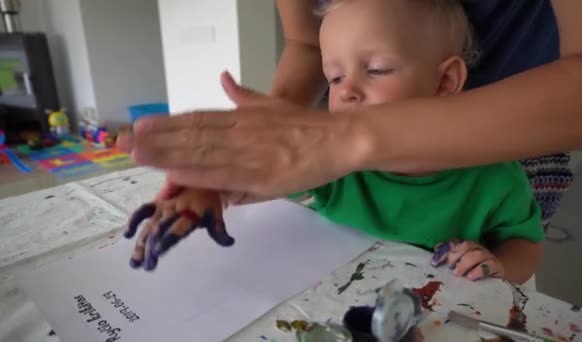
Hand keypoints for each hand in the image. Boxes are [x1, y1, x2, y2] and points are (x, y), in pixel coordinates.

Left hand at [117, 71, 364, 202]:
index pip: (198, 119)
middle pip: (192, 136)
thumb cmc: (306, 126)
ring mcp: (248, 155)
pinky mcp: (260, 177)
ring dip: (167, 155)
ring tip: (138, 155)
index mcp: (242, 117)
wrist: (339, 140)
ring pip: (202, 154)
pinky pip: (223, 176)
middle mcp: (240, 133)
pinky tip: (174, 174)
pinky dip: (197, 175)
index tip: (142, 126)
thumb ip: (244, 95)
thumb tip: (223, 78)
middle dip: (157, 140)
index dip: (168, 124)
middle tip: (125, 142)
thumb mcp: (272, 103)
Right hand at [123, 188, 233, 270]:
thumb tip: (230, 243)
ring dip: (141, 243)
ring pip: (150, 225)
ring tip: (135, 262)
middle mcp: (175, 210)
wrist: (202, 178)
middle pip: (160, 230)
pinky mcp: (157, 202)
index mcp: (191, 214)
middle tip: (147, 266)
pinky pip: (143, 210)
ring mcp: (164, 206)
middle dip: (151, 248)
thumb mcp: (217, 215)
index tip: (157, 253)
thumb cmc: (210, 202)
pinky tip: (127, 235)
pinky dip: (134, 221)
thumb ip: (219, 231)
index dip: (167, 240)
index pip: (178, 229)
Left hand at [431, 240, 504, 280]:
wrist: (498, 274)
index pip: (453, 244)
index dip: (443, 252)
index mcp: (466, 246)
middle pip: (466, 246)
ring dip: (465, 263)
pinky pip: (489, 265)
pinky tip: (471, 277)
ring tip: (457, 273)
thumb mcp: (461, 264)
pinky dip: (479, 270)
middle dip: (455, 255)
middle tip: (450, 268)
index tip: (435, 263)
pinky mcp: (496, 266)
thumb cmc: (474, 269)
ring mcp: (487, 256)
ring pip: (477, 254)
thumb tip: (435, 253)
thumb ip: (449, 258)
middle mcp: (476, 248)